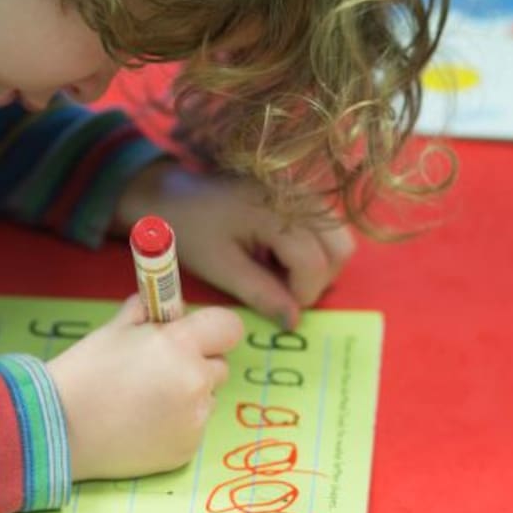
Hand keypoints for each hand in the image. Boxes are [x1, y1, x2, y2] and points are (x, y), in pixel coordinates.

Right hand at [46, 295, 242, 480]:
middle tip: (159, 369)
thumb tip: (169, 306)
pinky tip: (142, 424)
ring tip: (145, 401)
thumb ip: (150, 312)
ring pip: (206, 398)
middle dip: (196, 363)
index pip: (229, 327)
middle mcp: (195, 382)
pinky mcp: (187, 450)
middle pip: (219, 365)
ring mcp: (194, 420)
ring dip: (188, 395)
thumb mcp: (116, 328)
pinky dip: (176, 424)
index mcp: (180, 345)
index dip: (213, 329)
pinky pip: (193, 427)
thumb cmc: (84, 372)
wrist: (59, 427)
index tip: (197, 335)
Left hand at [115, 160, 353, 328]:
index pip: (314, 263)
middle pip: (340, 248)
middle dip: (318, 280)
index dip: (302, 294)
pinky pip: (326, 227)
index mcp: (275, 212)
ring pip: (339, 237)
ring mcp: (303, 190)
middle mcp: (299, 195)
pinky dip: (313, 248)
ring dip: (318, 264)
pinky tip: (278, 255)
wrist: (172, 193)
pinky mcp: (301, 192)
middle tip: (282, 292)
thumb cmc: (190, 229)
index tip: (277, 307)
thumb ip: (261, 294)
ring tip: (278, 273)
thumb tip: (294, 322)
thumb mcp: (221, 268)